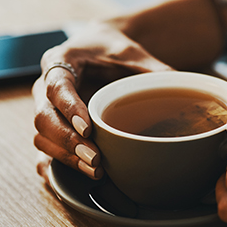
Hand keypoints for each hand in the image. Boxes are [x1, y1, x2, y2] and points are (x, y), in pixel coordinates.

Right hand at [32, 21, 171, 180]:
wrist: (97, 48)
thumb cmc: (113, 50)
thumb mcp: (134, 54)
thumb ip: (154, 71)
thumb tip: (185, 91)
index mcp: (61, 60)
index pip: (57, 87)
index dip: (70, 109)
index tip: (89, 128)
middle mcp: (44, 85)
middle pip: (43, 117)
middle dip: (68, 141)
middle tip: (96, 159)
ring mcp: (45, 108)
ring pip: (41, 137)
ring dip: (65, 157)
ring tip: (95, 171)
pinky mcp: (50, 127)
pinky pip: (43, 150)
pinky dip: (55, 166)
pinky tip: (75, 178)